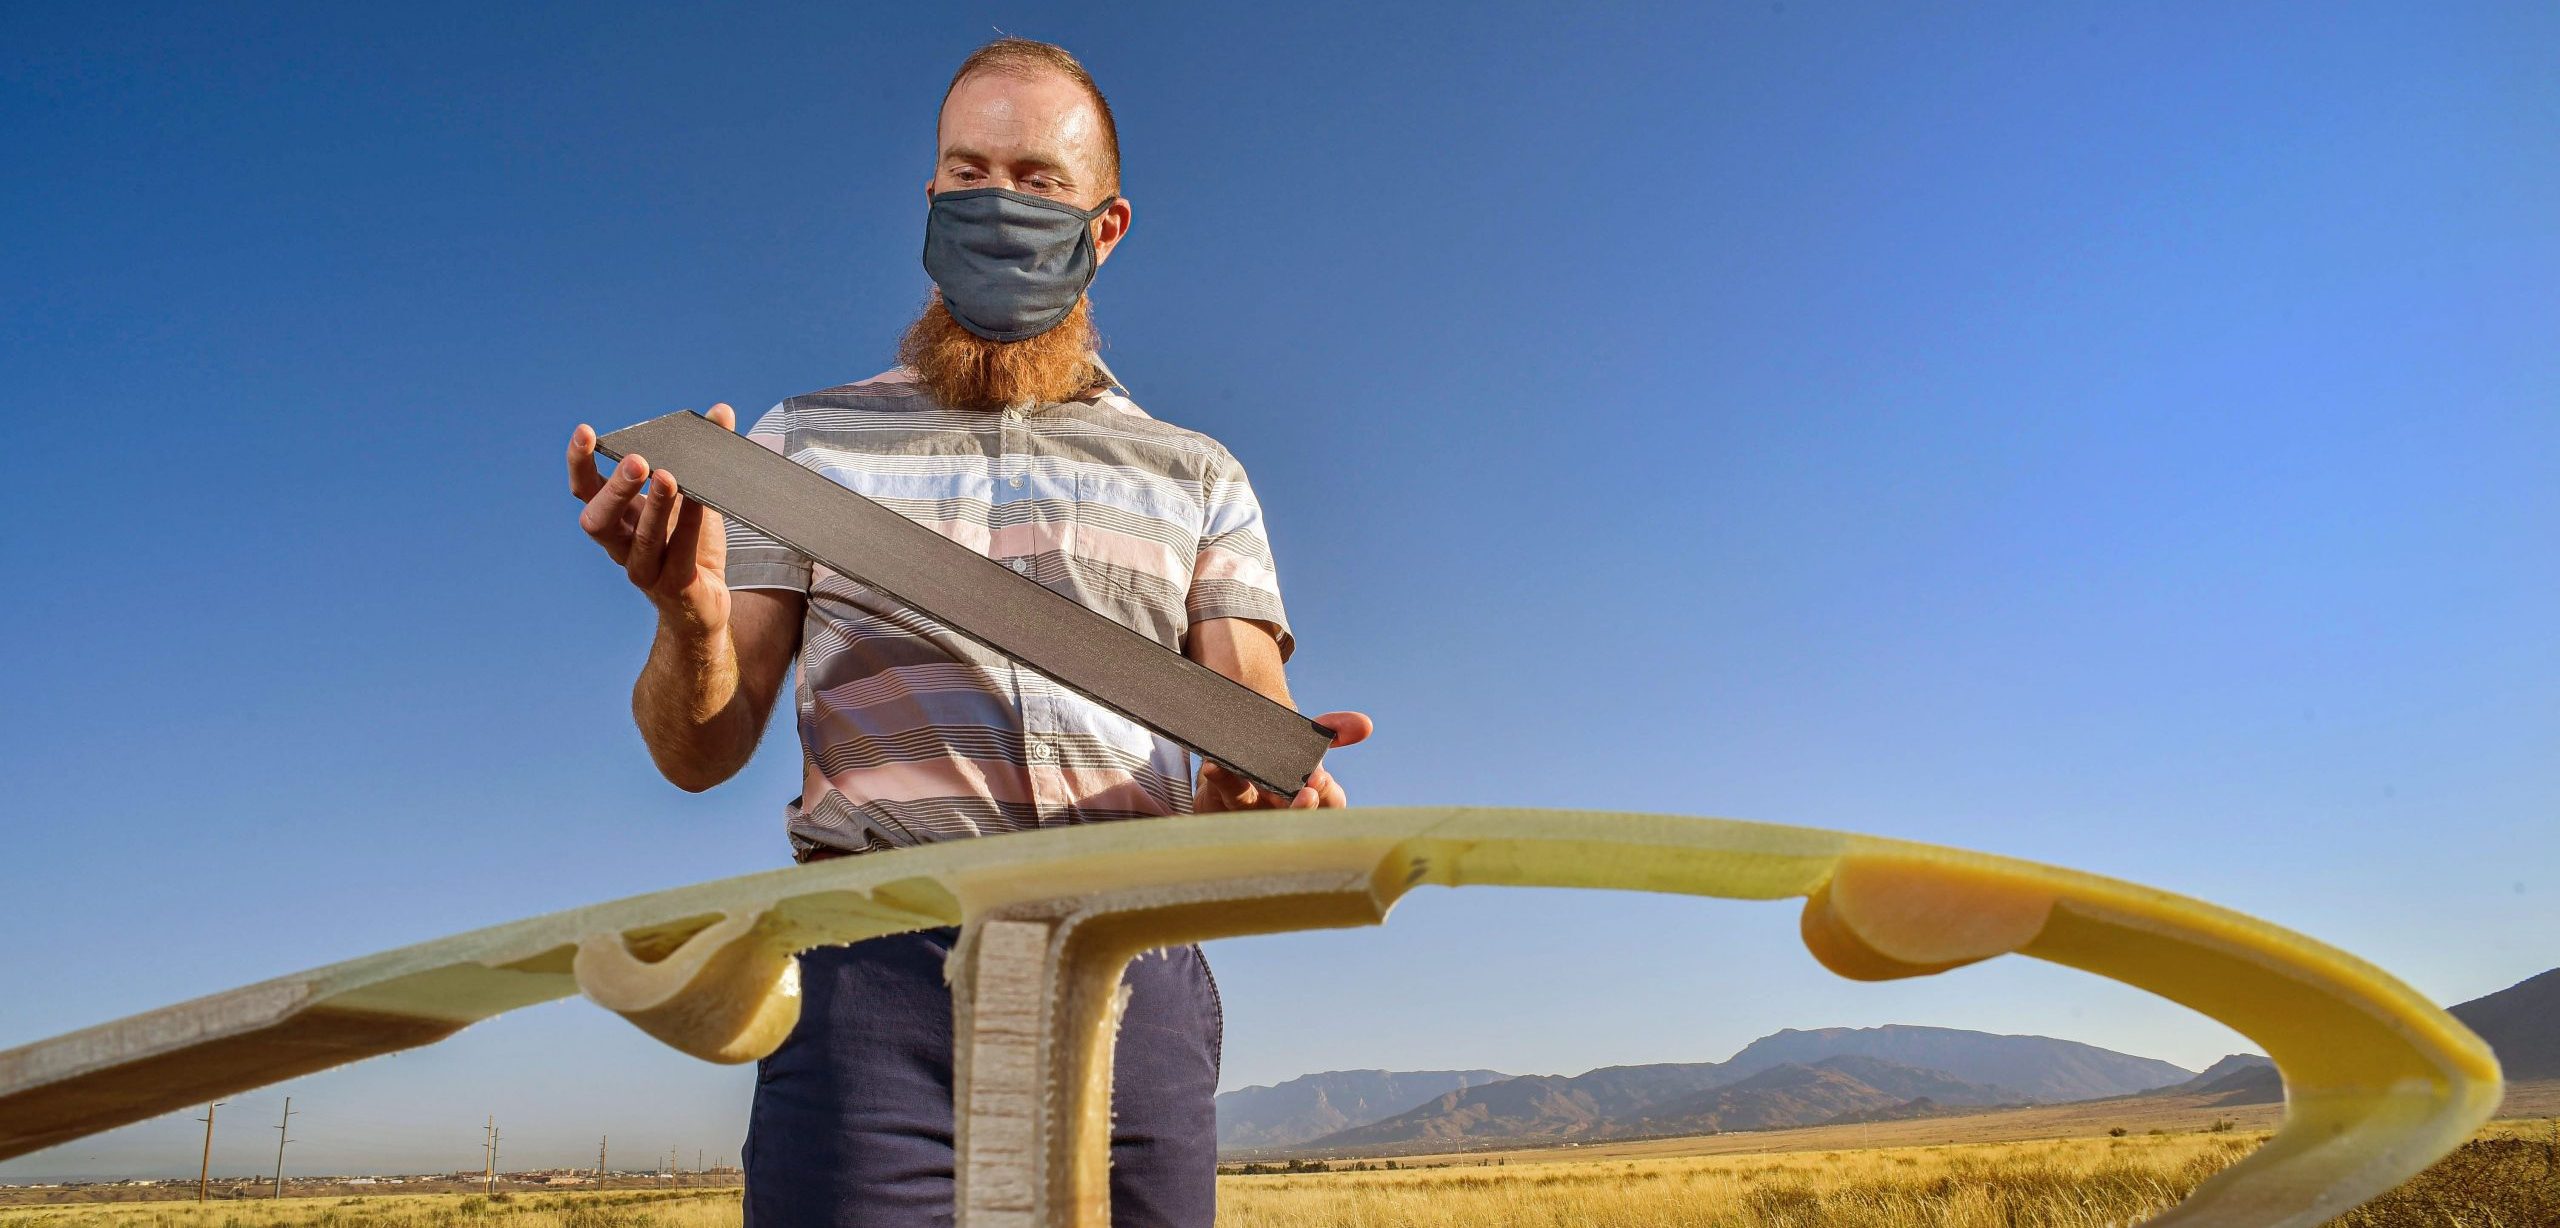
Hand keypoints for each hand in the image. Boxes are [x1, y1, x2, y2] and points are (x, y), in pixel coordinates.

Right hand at [569, 403, 737, 633]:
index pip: (585, 491)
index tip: (585, 432)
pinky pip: (679, 554)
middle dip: (616, 489)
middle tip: (637, 460)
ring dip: (654, 506)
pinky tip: (700, 500)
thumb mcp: (695, 496)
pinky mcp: (675, 587)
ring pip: (641, 539)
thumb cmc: (691, 546)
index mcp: (616, 521)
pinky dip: (689, 525)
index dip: (580, 464)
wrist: (705, 606)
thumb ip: (703, 455)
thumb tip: (721, 412)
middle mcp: (621, 547)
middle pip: (600, 520)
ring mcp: (645, 570)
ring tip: (668, 477)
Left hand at [1194, 711, 1372, 812]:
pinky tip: (1216, 765)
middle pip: (1293, 816)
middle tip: (1303, 792)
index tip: (1319, 779)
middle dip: (1298, 806)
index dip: (1325, 795)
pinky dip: (1220, 777)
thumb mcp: (1308, 743)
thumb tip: (1365, 725)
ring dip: (1246, 789)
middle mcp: (1281, 810)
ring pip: (1250, 806)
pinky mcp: (1219, 806)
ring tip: (1248, 773)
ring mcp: (1249, 812)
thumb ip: (1334, 731)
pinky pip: (1220, 795)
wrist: (1236, 764)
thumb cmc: (1280, 760)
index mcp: (1311, 797)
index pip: (1329, 803)